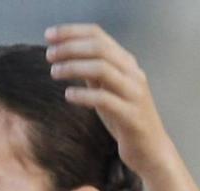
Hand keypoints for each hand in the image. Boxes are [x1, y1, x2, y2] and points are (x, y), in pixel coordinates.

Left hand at [44, 24, 173, 175]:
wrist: (150, 151)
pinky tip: (68, 96)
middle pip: (99, 48)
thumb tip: (69, 57)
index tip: (49, 36)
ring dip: (74, 67)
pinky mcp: (131, 116)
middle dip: (70, 47)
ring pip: (103, 68)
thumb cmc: (125, 121)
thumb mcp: (107, 92)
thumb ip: (93, 74)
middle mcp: (133, 73)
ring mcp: (134, 93)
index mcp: (127, 64)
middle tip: (49, 55)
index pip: (99, 35)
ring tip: (54, 72)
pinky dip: (83, 95)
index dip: (72, 32)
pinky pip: (105, 99)